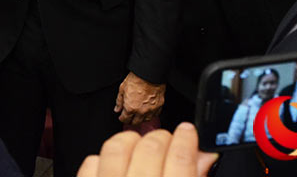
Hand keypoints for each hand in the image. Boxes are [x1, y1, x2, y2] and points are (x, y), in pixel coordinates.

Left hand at [77, 123, 217, 176]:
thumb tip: (205, 156)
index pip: (181, 159)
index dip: (187, 139)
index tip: (189, 132)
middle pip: (150, 148)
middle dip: (163, 138)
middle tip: (169, 142)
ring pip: (117, 149)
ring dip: (132, 142)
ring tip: (142, 147)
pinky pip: (91, 163)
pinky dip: (104, 158)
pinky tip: (116, 164)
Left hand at [115, 71, 165, 124]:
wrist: (149, 73)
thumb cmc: (136, 79)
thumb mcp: (122, 88)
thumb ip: (119, 101)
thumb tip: (117, 109)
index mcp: (130, 108)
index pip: (125, 119)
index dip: (122, 119)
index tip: (122, 117)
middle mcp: (141, 111)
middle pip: (135, 122)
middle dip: (131, 121)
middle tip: (129, 117)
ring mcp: (151, 109)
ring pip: (146, 120)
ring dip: (141, 119)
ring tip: (138, 115)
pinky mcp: (159, 106)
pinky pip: (155, 115)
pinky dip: (151, 114)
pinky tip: (148, 111)